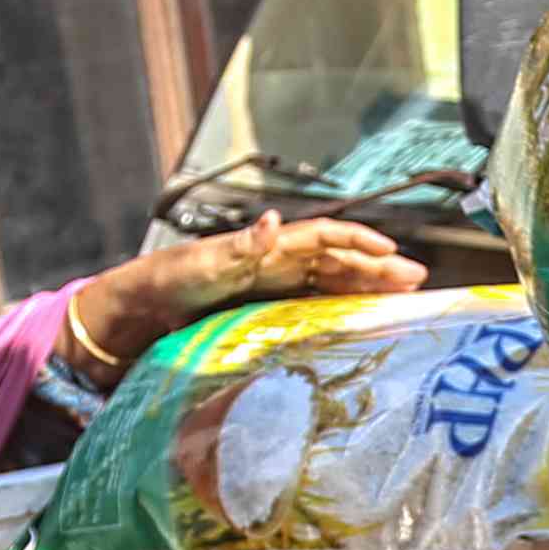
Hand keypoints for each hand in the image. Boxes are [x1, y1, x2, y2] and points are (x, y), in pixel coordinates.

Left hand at [75, 213, 428, 375]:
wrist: (131, 317)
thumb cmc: (160, 285)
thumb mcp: (197, 265)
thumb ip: (237, 247)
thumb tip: (274, 223)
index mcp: (262, 248)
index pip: (321, 238)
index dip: (357, 242)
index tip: (392, 252)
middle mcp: (271, 266)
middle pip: (335, 262)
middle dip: (376, 268)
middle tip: (417, 281)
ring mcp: (269, 291)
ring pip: (330, 286)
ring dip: (365, 290)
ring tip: (402, 300)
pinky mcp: (263, 316)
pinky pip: (312, 310)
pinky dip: (340, 314)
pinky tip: (361, 326)